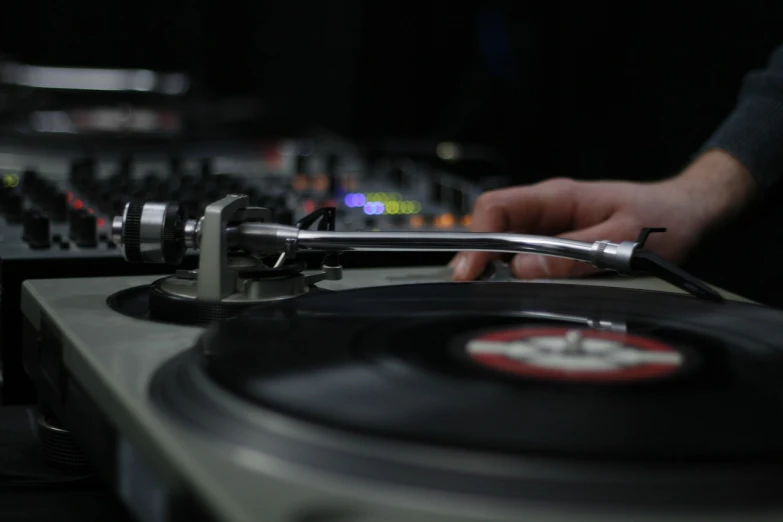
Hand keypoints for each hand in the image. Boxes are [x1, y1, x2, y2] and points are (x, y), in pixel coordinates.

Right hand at [451, 150, 756, 280]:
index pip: (498, 208)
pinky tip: (513, 290)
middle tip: (469, 286)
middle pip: (494, 227)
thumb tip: (522, 271)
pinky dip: (514, 273)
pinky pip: (526, 256)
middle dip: (477, 256)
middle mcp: (548, 210)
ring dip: (494, 266)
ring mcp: (552, 227)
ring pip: (507, 244)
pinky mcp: (560, 244)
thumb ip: (574, 255)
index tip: (471, 268)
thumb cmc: (661, 219)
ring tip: (485, 292)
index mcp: (557, 197)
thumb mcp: (623, 239)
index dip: (478, 237)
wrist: (688, 213)